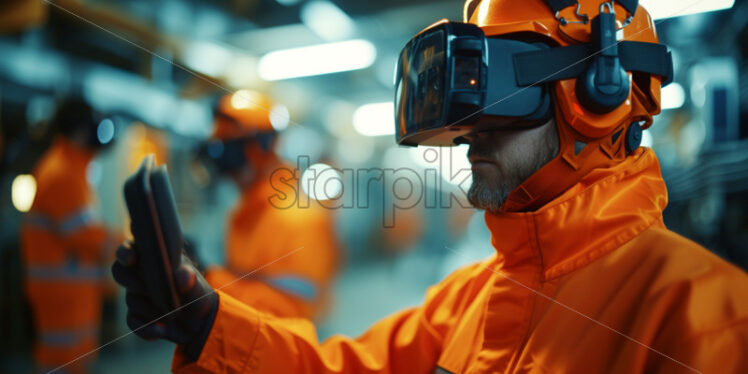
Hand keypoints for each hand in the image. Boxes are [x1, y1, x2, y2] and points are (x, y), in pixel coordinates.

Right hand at [111, 240, 217, 359]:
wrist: (199, 322)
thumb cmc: (196, 294)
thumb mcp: (197, 286)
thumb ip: (190, 279)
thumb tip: (180, 277)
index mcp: (153, 260)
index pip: (131, 249)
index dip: (126, 252)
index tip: (132, 259)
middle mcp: (140, 276)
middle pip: (120, 272)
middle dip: (130, 280)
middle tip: (147, 288)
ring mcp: (136, 296)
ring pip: (132, 300)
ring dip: (150, 309)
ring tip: (171, 315)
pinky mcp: (137, 317)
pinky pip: (133, 322)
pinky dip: (147, 328)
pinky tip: (161, 331)